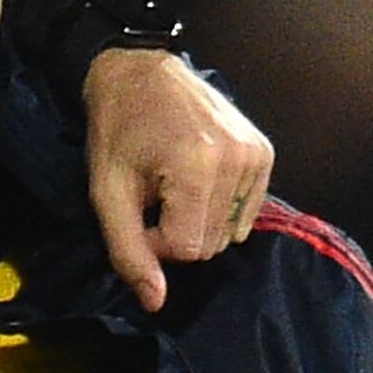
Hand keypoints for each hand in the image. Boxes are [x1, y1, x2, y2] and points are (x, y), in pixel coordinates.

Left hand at [83, 49, 273, 312]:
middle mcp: (237, 160)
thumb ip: (129, 251)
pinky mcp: (265, 152)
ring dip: (200, 221)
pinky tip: (199, 179)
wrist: (140, 70)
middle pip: (212, 244)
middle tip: (156, 196)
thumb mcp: (107, 193)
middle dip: (180, 233)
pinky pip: (247, 211)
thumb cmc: (116, 130)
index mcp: (198, 168)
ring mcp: (257, 154)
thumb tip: (156, 302)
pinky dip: (221, 207)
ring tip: (176, 185)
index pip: (188, 250)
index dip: (157, 243)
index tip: (140, 212)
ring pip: (231, 232)